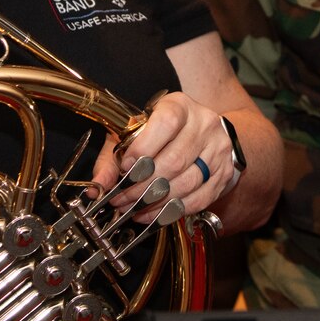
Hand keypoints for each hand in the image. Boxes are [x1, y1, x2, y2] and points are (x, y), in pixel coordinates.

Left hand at [88, 92, 238, 221]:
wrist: (205, 132)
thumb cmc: (164, 132)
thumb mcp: (135, 133)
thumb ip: (112, 157)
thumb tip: (96, 186)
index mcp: (180, 106)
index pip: (166, 123)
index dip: (144, 147)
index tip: (125, 167)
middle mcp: (204, 124)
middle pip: (174, 160)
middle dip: (142, 186)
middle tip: (122, 200)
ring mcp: (217, 149)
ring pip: (186, 183)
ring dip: (155, 202)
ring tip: (134, 209)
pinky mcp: (223, 173)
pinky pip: (199, 199)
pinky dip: (173, 211)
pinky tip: (153, 214)